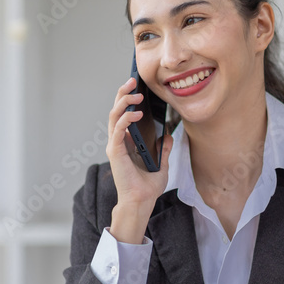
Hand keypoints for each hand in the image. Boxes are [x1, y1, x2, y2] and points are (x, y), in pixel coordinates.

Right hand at [105, 77, 172, 242]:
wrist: (141, 202)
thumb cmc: (147, 187)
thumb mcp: (161, 164)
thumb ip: (164, 149)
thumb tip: (169, 136)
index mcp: (127, 142)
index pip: (124, 115)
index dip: (128, 99)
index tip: (138, 87)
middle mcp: (118, 141)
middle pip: (116, 110)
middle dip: (123, 93)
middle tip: (133, 81)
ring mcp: (115, 145)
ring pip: (114, 116)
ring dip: (123, 102)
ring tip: (136, 95)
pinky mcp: (115, 151)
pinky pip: (118, 129)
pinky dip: (126, 119)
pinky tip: (137, 114)